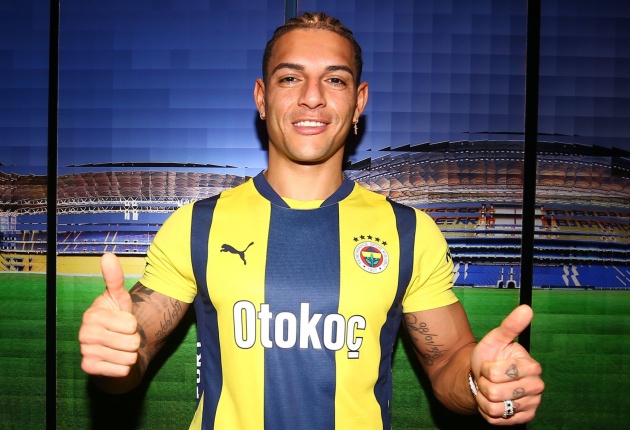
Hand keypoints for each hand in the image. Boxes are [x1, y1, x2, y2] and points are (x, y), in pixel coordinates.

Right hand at [78, 253, 140, 377]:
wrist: (112, 349)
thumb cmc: (118, 321)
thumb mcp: (119, 298)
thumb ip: (115, 278)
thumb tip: (107, 255)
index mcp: (92, 314)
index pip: (131, 324)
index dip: (134, 324)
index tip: (124, 322)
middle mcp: (84, 333)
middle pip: (131, 341)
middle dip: (134, 341)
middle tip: (124, 338)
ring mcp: (85, 352)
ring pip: (128, 357)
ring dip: (130, 354)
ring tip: (120, 348)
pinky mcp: (88, 368)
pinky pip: (121, 370)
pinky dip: (124, 367)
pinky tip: (115, 360)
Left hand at [470, 305, 543, 424]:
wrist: (483, 378)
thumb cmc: (490, 357)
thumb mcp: (495, 339)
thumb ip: (510, 325)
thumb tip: (527, 308)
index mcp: (532, 367)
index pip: (498, 373)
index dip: (487, 370)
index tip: (489, 366)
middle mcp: (537, 387)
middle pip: (495, 392)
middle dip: (484, 384)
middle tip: (488, 379)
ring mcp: (531, 404)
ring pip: (494, 407)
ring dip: (483, 398)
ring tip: (489, 389)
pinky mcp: (524, 419)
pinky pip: (496, 419)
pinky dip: (487, 410)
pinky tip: (492, 401)